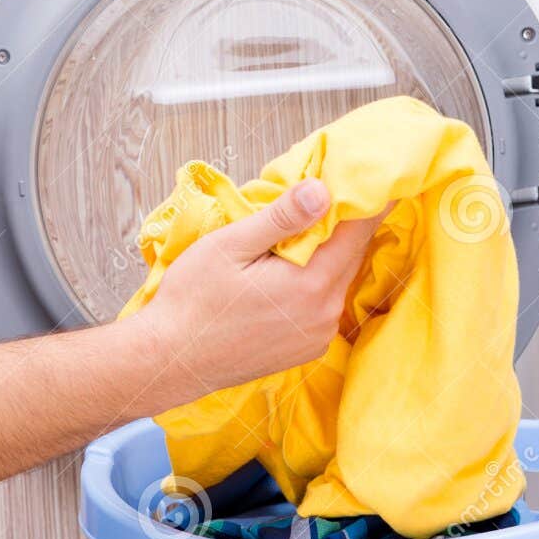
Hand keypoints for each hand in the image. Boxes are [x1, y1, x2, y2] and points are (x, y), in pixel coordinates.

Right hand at [138, 180, 392, 402]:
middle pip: (350, 255)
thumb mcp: (230, 247)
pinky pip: (324, 303)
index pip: (357, 232)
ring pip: (337, 279)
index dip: (364, 201)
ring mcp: (317, 335)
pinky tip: (288, 268)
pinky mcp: (306, 347)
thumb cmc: (192, 300)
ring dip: (328, 252)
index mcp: (311, 285)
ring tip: (303, 227)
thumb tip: (322, 190)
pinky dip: (317, 280)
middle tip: (332, 191)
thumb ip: (281, 218)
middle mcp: (325, 314)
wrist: (171, 361)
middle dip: (344, 223)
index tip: (366, 177)